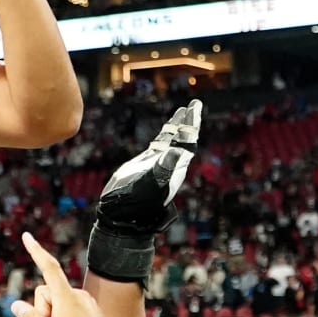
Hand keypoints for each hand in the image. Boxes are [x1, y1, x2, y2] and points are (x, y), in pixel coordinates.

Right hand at [10, 232, 119, 316]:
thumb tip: (17, 305)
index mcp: (66, 298)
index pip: (48, 267)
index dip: (36, 250)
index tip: (27, 236)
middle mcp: (77, 295)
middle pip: (46, 293)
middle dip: (41, 310)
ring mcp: (84, 302)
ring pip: (56, 303)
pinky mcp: (89, 310)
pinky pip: (67, 308)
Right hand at [96, 99, 202, 235]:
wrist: (122, 213)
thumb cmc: (137, 201)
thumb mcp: (152, 183)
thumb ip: (165, 167)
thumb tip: (179, 151)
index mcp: (176, 167)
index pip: (188, 141)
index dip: (192, 124)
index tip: (195, 108)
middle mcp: (171, 164)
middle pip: (184, 138)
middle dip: (189, 121)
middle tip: (195, 104)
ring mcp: (159, 163)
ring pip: (172, 140)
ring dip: (178, 125)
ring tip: (183, 110)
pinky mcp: (147, 163)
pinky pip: (160, 144)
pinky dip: (164, 134)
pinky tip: (167, 128)